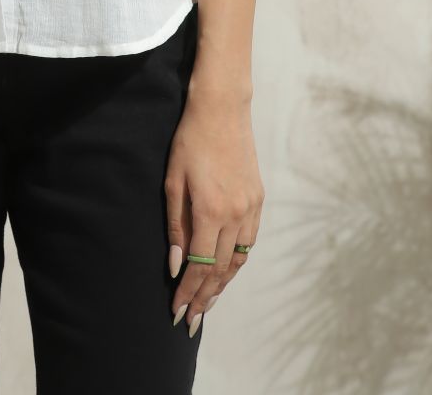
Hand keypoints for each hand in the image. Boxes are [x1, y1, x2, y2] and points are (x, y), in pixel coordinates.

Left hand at [164, 88, 263, 335]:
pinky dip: (237, 261)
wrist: (222, 110)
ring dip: (223, 285)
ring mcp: (251, 208)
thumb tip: (175, 264)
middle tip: (192, 321)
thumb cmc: (190, 141)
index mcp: (211, 212)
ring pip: (238, 260)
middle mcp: (236, 216)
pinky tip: (227, 271)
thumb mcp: (173, 181)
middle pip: (221, 270)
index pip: (200, 266)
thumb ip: (175, 226)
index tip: (177, 312)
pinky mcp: (258, 200)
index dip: (188, 292)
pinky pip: (249, 241)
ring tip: (208, 304)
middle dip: (205, 298)